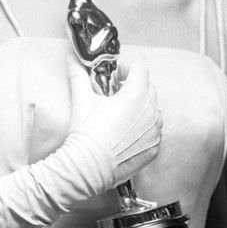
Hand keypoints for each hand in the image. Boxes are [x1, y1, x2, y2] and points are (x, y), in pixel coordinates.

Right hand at [67, 56, 161, 185]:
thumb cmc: (87, 134)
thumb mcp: (82, 99)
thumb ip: (79, 75)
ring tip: (121, 114)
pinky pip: (153, 130)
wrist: (88, 167)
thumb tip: (72, 60)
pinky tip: (126, 132)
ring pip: (153, 109)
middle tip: (115, 94)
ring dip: (140, 107)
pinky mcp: (154, 147)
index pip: (140, 69)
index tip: (115, 75)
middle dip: (133, 86)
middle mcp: (151, 111)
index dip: (126, 68)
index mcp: (136, 95)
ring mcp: (154, 131)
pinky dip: (143, 128)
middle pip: (148, 88)